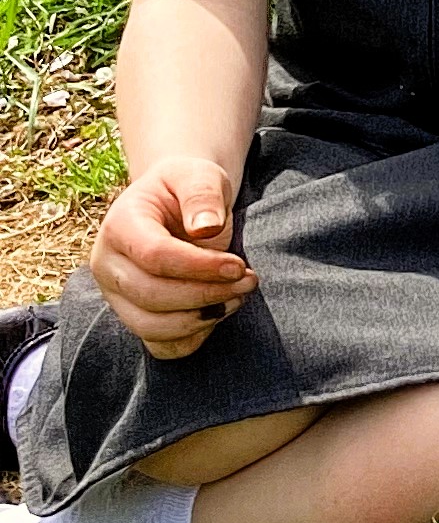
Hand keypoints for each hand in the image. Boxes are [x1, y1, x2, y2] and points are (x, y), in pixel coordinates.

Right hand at [89, 157, 253, 357]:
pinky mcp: (132, 316)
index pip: (154, 257)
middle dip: (206, 295)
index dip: (199, 267)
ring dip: (200, 320)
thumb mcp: (199, 176)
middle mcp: (107, 264)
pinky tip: (217, 315)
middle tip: (248, 282)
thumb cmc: (187, 187)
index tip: (239, 266)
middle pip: (151, 296)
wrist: (174, 203)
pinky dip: (190, 340)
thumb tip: (206, 228)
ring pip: (151, 327)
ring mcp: (115, 295)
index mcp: (119, 225)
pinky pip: (157, 346)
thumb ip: (203, 195)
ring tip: (236, 297)